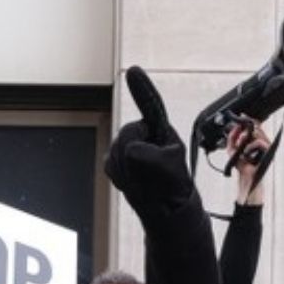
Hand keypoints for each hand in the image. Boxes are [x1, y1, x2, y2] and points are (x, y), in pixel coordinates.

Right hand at [103, 66, 197, 221]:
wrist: (164, 211)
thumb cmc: (173, 188)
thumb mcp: (167, 167)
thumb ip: (144, 154)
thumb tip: (129, 151)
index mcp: (160, 130)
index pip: (150, 105)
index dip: (141, 88)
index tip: (133, 71)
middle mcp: (144, 134)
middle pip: (126, 133)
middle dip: (133, 154)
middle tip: (148, 174)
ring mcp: (130, 147)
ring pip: (116, 151)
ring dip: (127, 168)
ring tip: (144, 181)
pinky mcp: (118, 161)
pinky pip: (110, 163)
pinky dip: (119, 175)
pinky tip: (132, 182)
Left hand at [224, 117, 275, 200]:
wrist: (245, 178)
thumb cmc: (242, 166)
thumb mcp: (232, 150)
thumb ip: (232, 138)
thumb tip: (235, 128)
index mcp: (256, 141)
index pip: (256, 126)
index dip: (250, 120)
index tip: (242, 116)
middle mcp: (263, 142)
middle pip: (258, 127)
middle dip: (247, 128)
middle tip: (239, 134)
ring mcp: (267, 147)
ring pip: (258, 133)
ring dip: (246, 138)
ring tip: (241, 145)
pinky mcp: (269, 152)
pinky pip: (259, 142)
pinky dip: (250, 147)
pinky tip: (246, 153)